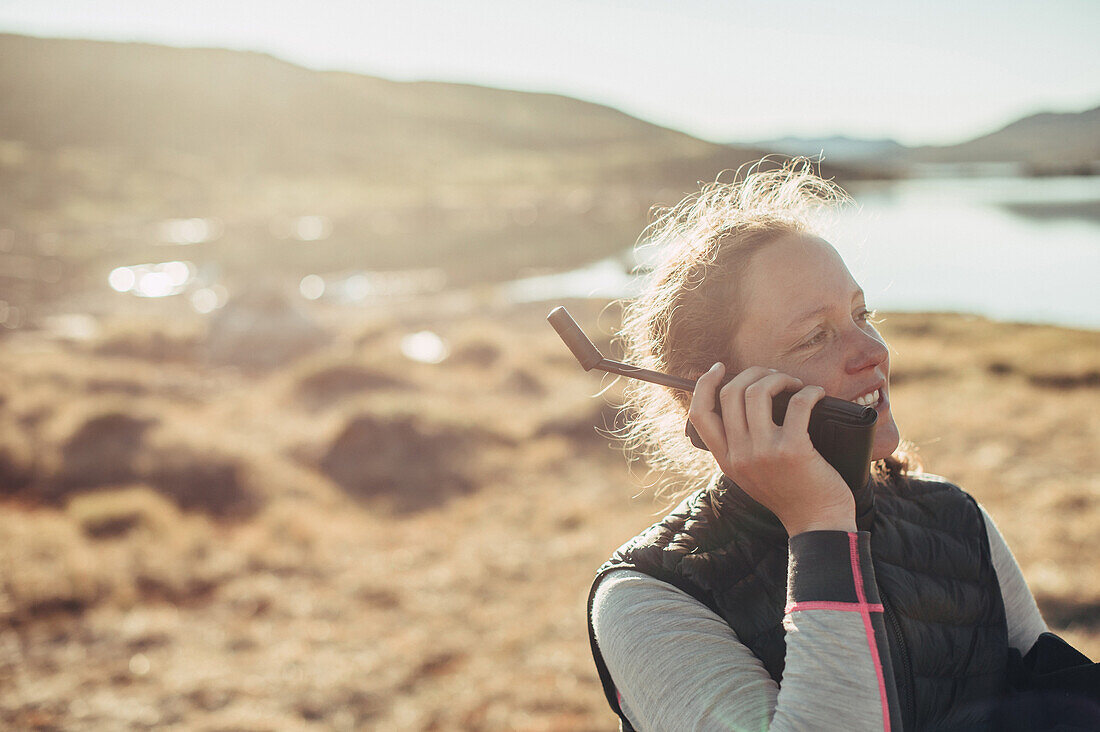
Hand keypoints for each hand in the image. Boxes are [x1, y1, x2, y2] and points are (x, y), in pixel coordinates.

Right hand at [688, 363, 855, 535]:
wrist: (819, 524)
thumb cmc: (791, 495)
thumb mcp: (752, 474)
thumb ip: (741, 447)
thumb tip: (744, 403)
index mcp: (726, 460)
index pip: (699, 414)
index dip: (705, 384)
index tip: (719, 368)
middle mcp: (740, 455)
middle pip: (730, 393)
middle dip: (753, 373)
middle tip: (774, 376)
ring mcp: (764, 452)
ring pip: (757, 392)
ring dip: (778, 378)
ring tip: (794, 384)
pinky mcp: (794, 450)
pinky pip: (797, 404)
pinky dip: (809, 392)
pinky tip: (816, 394)